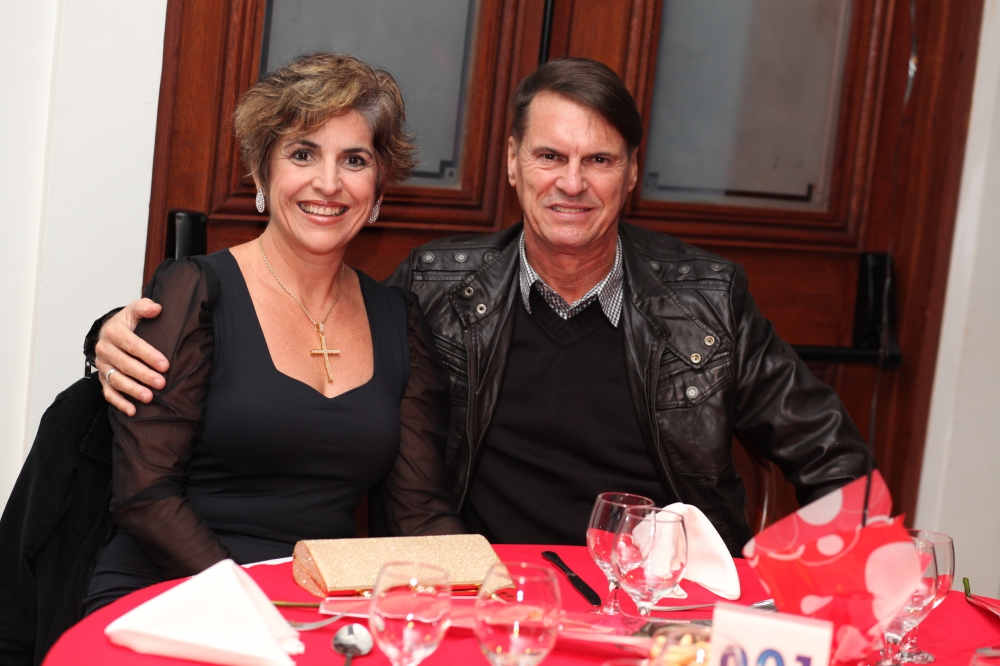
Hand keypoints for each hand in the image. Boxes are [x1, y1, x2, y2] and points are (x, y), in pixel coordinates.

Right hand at [96, 298, 168, 415]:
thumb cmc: (128, 322)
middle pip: (125, 364)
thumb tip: (157, 308)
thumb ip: (144, 307)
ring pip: (116, 380)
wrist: (111, 331)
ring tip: (149, 398)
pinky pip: (108, 392)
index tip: (165, 365)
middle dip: (144, 375)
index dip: (149, 355)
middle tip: (161, 383)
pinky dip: (119, 403)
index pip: (132, 345)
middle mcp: (104, 349)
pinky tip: (132, 411)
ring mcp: (102, 365)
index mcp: (113, 332)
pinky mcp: (101, 378)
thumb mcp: (134, 310)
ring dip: (132, 390)